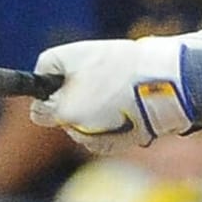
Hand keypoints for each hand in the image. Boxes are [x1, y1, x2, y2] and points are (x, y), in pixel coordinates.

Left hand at [30, 37, 198, 152]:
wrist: (162, 81)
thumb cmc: (119, 65)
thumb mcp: (74, 54)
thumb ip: (47, 66)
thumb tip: (42, 77)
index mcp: (64, 113)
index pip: (39, 112)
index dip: (49, 95)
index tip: (63, 84)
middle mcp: (79, 134)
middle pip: (64, 119)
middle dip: (72, 104)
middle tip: (95, 82)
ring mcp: (99, 142)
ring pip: (84, 129)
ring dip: (91, 114)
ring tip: (115, 91)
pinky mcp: (119, 146)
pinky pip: (102, 136)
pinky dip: (108, 124)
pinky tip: (123, 106)